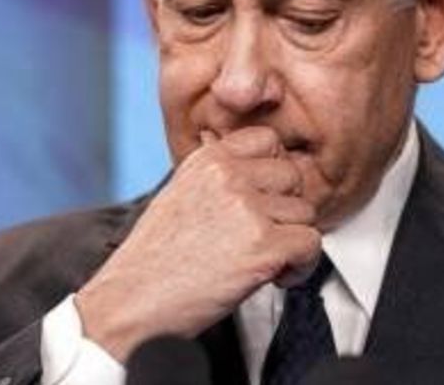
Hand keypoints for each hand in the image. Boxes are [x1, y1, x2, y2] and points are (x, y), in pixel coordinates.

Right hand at [75, 126, 320, 360]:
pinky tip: (274, 277)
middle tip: (263, 238)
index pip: (268, 140)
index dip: (274, 173)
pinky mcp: (263, 244)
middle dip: (285, 210)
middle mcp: (228, 176)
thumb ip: (217, 177)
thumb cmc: (155, 262)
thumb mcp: (180, 197)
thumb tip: (254, 166)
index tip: (265, 200)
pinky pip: (311, 244)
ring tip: (263, 261)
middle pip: (293, 177)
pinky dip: (301, 266)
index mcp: (208, 160)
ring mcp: (246, 208)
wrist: (132, 304)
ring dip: (293, 242)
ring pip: (305, 213)